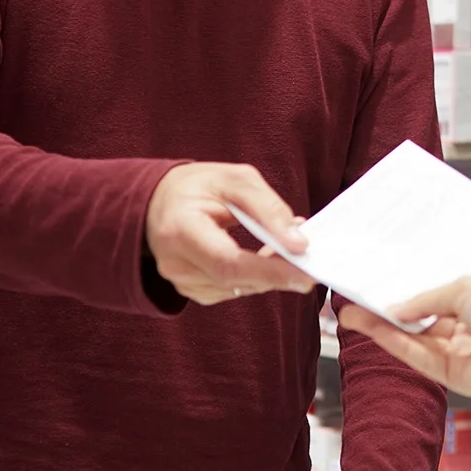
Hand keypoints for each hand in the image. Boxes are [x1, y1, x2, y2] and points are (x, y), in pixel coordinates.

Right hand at [144, 162, 316, 304]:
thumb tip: (298, 242)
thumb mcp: (234, 179)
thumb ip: (268, 208)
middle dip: (277, 273)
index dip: (268, 271)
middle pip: (235, 280)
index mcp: (180, 229)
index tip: (304, 272)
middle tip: (310, 262)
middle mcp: (175, 263)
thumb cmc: (197, 186)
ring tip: (287, 249)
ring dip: (269, 274)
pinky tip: (264, 258)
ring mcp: (181, 281)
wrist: (159, 202)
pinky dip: (255, 277)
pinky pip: (233, 289)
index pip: (228, 261)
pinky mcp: (192, 290)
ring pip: (239, 288)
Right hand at [336, 276, 470, 396]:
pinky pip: (417, 357)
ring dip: (380, 330)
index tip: (372, 294)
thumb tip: (394, 310)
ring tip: (352, 316)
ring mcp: (454, 355)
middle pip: (413, 326)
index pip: (425, 305)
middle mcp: (459, 331)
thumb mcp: (462, 289)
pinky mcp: (451, 377)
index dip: (399, 301)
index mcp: (467, 306)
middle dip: (381, 317)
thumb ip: (425, 302)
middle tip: (351, 307)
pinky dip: (394, 343)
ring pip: (410, 342)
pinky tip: (376, 328)